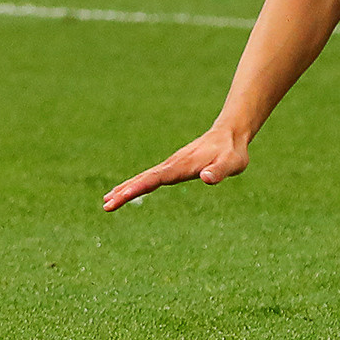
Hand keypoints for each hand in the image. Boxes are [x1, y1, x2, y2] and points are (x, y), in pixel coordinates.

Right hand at [102, 124, 249, 210]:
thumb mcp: (232, 163)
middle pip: (145, 178)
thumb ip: (220, 171)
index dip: (140, 187)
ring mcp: (171, 165)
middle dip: (125, 191)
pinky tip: (125, 191)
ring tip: (107, 201)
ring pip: (144, 177)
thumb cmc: (232, 152)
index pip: (157, 178)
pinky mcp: (173, 166)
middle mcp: (173, 164)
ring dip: (126, 188)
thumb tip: (206, 178)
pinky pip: (150, 177)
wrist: (230, 134)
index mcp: (183, 165)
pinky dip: (135, 184)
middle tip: (106, 205)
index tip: (122, 195)